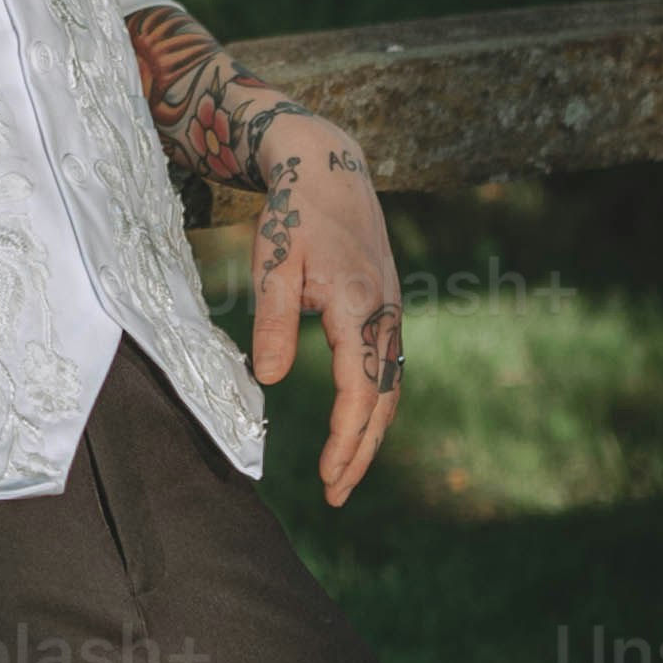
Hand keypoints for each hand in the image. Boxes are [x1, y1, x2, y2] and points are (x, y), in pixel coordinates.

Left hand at [248, 105, 404, 505]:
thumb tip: (271, 382)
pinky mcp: (386, 308)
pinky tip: (356, 426)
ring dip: (370, 433)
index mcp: (357, 304)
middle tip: (336, 496)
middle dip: (362, 452)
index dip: (346, 438)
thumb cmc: (294, 213)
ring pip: (390, 387)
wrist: (328, 166)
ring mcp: (391, 310)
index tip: (328, 477)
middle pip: (384, 400)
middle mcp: (385, 313)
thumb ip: (272, 320)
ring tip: (344, 474)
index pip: (359, 389)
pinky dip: (375, 405)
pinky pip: (388, 368)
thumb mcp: (273, 261)